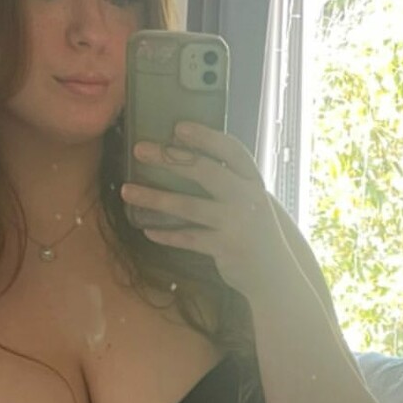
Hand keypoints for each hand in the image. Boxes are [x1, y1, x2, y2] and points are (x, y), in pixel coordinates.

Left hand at [120, 122, 290, 302]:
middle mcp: (247, 198)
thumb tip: (188, 160)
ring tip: (127, 191)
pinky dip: (166, 235)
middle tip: (139, 150)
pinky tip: (147, 231)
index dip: (205, 136)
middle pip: (205, 171)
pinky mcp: (225, 248)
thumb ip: (229, 183)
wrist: (275, 274)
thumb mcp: (251, 202)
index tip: (178, 128)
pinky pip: (188, 238)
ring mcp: (236, 223)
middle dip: (169, 159)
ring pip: (188, 206)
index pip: (231, 150)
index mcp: (253, 181)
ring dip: (154, 198)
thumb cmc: (255, 232)